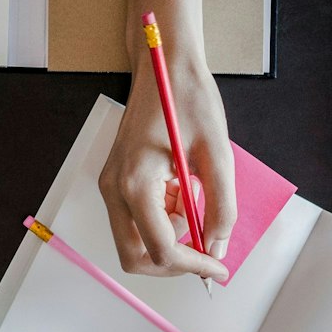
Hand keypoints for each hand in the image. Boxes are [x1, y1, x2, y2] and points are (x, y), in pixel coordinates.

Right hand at [98, 54, 234, 280]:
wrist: (162, 65)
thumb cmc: (189, 100)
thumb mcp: (217, 155)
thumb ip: (220, 207)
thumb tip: (218, 248)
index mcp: (136, 183)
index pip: (160, 249)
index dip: (193, 266)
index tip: (220, 267)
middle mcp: (114, 189)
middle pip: (134, 256)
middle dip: (173, 263)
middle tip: (207, 253)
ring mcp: (110, 185)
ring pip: (135, 240)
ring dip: (169, 237)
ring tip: (196, 200)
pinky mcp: (115, 180)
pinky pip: (137, 218)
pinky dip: (163, 219)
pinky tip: (182, 189)